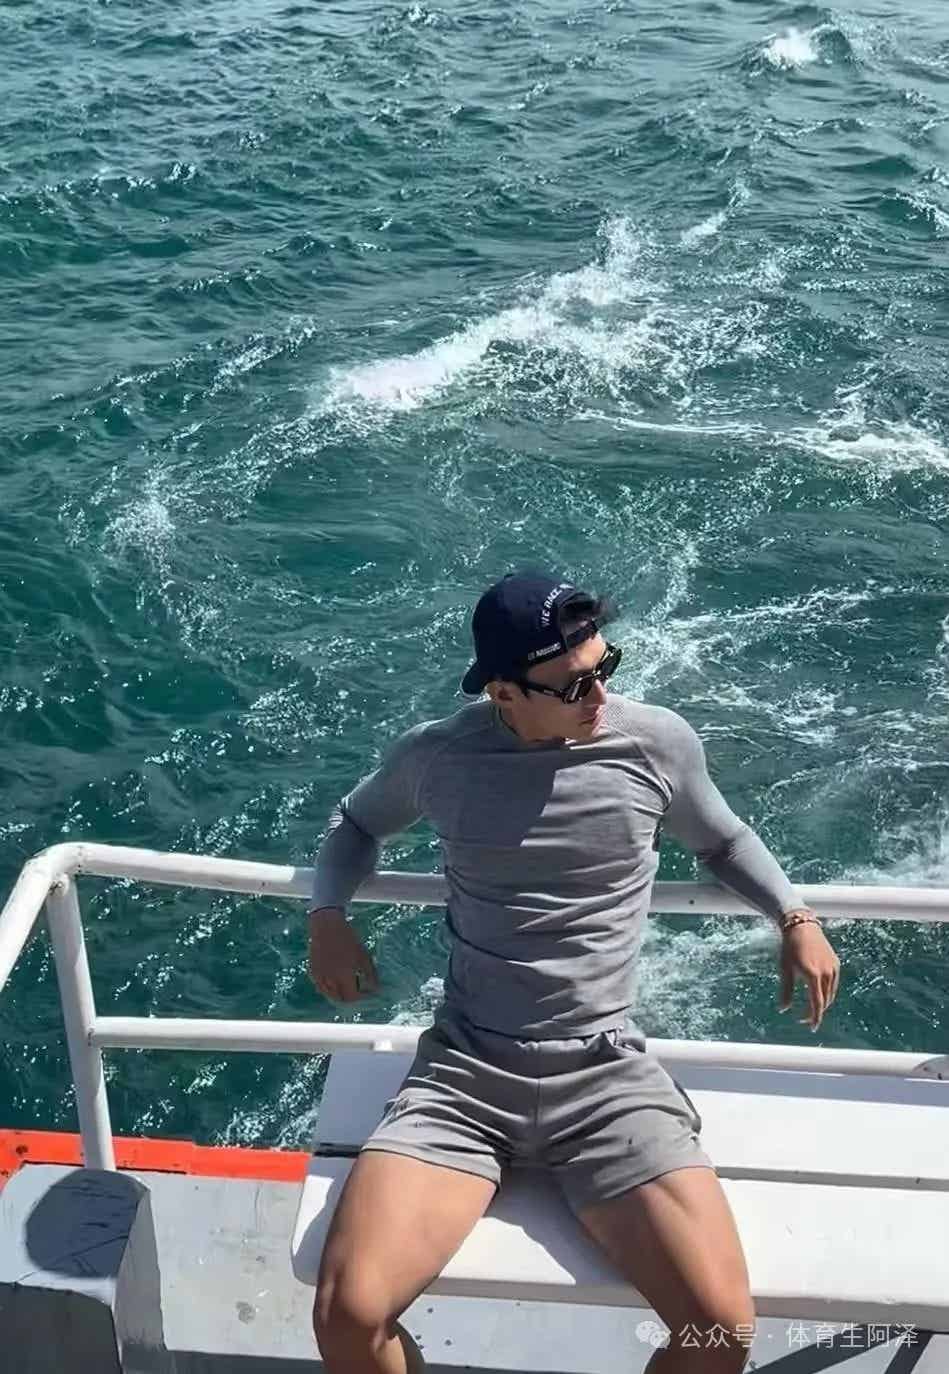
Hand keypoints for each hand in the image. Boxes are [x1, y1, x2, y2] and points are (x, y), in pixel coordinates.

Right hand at [307, 907, 379, 1003]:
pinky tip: (335, 980)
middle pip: (340, 998)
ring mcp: (319, 976)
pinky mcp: (313, 971)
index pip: (352, 997)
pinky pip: (321, 986)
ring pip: (329, 994)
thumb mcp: (363, 956)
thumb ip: (370, 974)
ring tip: (347, 984)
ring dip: (339, 993)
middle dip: (350, 996)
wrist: (327, 926)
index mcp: (344, 976)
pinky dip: (328, 987)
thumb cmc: (348, 939)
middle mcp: (330, 980)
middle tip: (358, 989)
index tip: (366, 991)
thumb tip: (376, 988)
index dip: (361, 996)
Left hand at [778, 914, 839, 1030]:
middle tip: (804, 1018)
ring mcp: (833, 968)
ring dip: (822, 1002)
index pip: (817, 1003)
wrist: (801, 926)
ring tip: (811, 1007)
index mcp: (812, 975)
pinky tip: (818, 993)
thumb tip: (783, 1009)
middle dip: (816, 1012)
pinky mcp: (836, 963)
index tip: (811, 1027)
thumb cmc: (790, 948)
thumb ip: (786, 991)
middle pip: (825, 1001)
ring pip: (831, 993)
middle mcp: (826, 973)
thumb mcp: (785, 970)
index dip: (814, 1018)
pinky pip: (833, 983)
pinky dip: (827, 992)